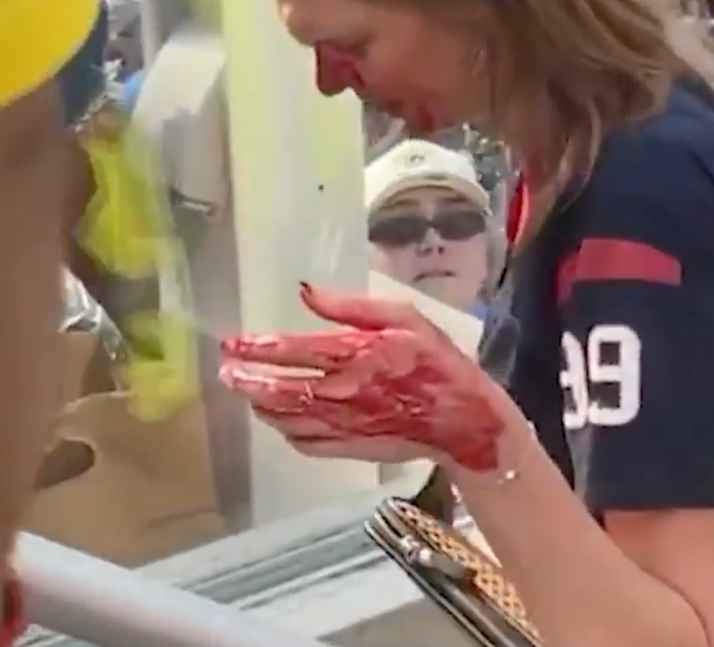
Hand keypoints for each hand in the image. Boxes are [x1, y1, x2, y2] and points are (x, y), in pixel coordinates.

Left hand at [219, 284, 514, 471]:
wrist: (461, 419)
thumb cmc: (435, 360)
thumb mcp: (404, 317)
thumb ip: (352, 307)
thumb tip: (307, 291)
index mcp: (353, 354)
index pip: (291, 350)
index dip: (256, 348)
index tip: (231, 344)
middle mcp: (340, 392)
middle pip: (278, 389)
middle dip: (246, 380)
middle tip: (226, 372)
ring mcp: (341, 425)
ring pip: (285, 418)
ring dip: (259, 405)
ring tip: (244, 392)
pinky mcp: (347, 448)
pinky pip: (303, 442)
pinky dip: (283, 430)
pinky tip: (277, 420)